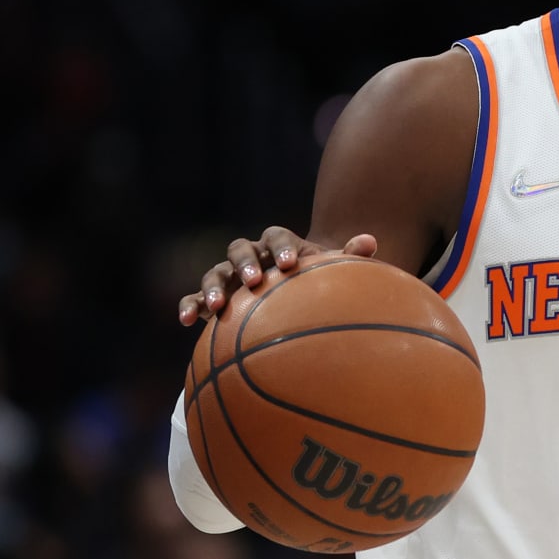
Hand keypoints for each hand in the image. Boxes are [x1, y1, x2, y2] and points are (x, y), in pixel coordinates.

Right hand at [177, 228, 376, 324]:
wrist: (295, 299)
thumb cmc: (317, 284)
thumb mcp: (333, 272)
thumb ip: (350, 256)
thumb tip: (370, 240)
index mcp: (279, 245)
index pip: (276, 235)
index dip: (282, 246)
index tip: (292, 264)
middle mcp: (250, 256)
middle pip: (240, 249)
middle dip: (245, 263)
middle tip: (255, 281)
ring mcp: (229, 276)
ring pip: (214, 272)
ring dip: (214, 286)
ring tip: (219, 306)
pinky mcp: (212, 299)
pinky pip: (194, 298)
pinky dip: (189, 306)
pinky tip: (187, 322)